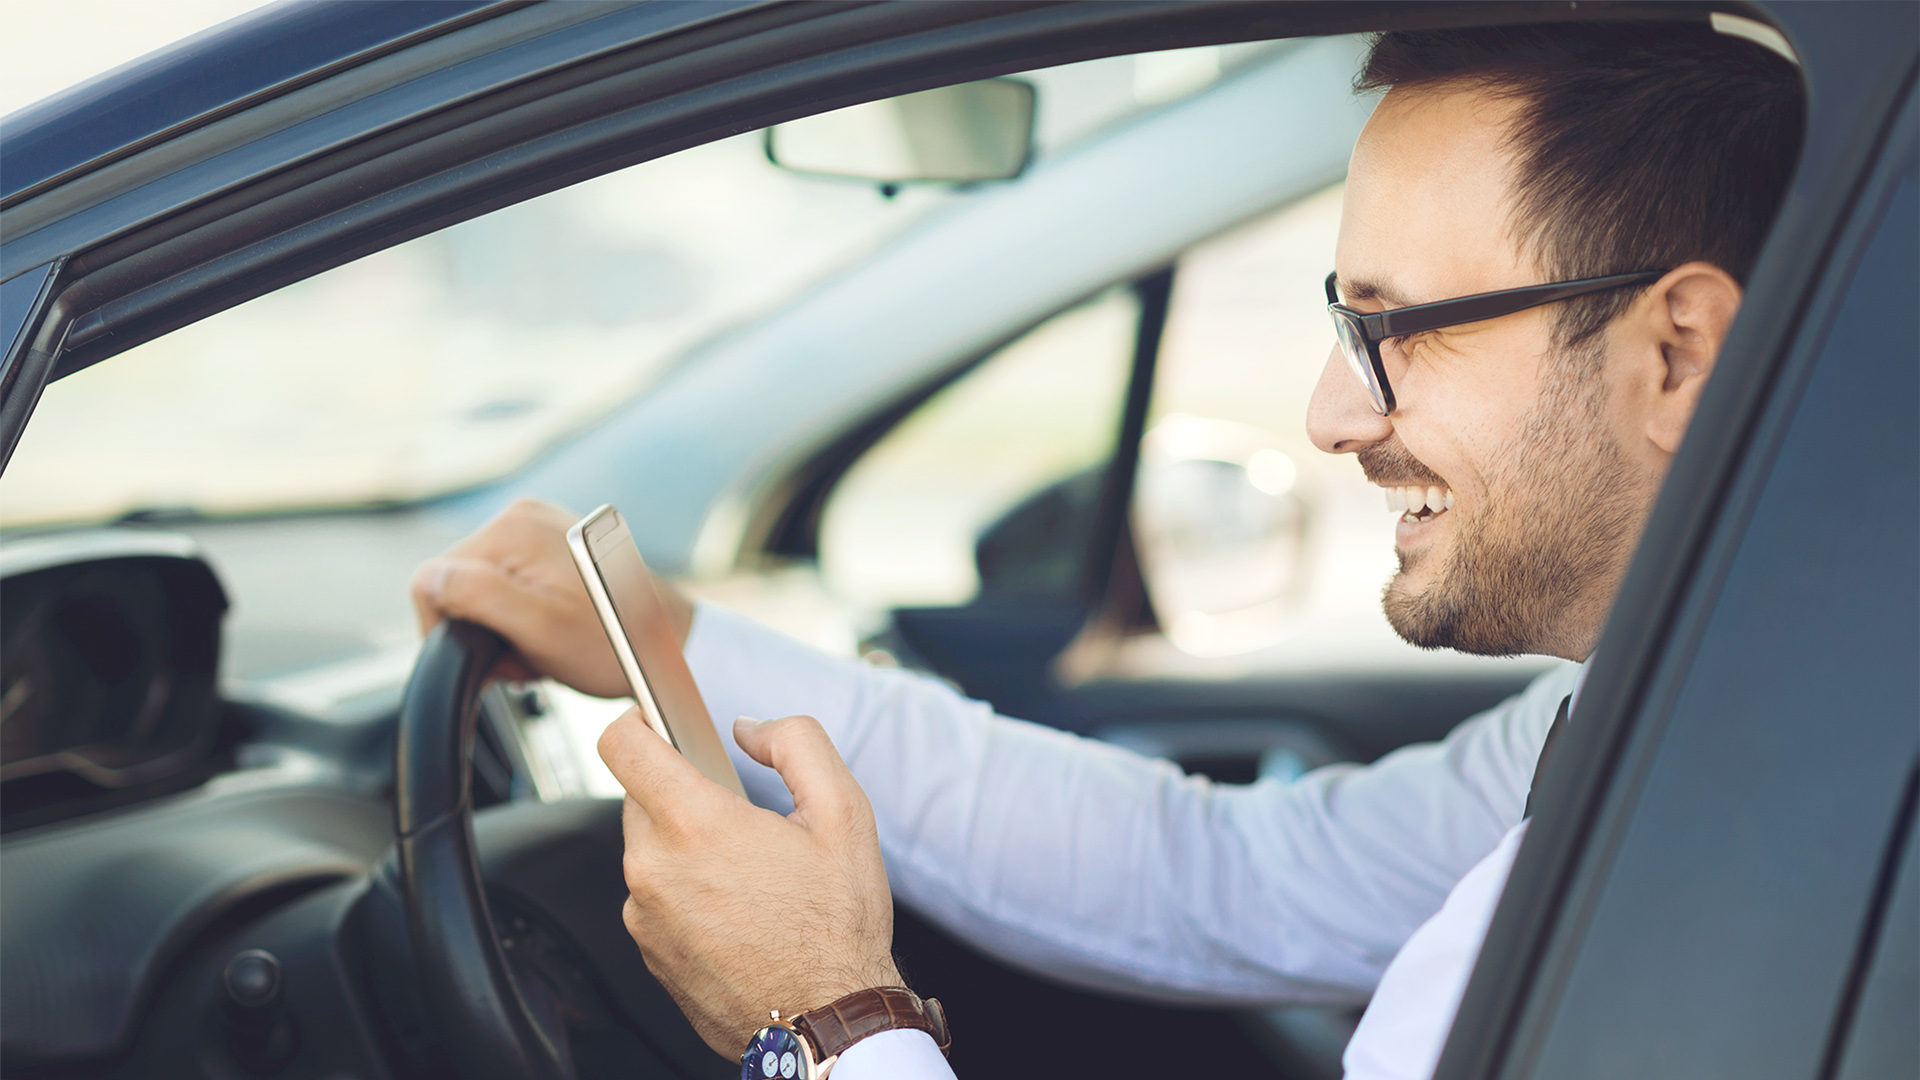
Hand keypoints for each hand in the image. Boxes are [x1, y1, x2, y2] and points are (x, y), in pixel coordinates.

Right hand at [409, 498, 693, 699]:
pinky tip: (548, 631)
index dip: (448, 628)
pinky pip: (509, 584)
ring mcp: (540, 527)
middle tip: (525, 653)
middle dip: (480, 627)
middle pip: (458, 581)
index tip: (491, 653)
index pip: (433, 579)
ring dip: (501, 624)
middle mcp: (522, 516)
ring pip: (482, 586)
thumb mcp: (539, 628)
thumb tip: (429, 580)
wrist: (669, 646)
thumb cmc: (614, 644)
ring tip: (541, 645)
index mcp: (511, 529)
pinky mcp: (554, 545)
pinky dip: (520, 614)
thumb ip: (477, 596)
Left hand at [598, 711, 900, 1058]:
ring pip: (648, 852)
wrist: (826, 1019)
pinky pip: (654, 900)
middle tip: (738, 817)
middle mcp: (655, 869)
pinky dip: (684, 894)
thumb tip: (751, 728)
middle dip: (681, 794)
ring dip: (684, 848)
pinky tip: (735, 912)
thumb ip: (796, 742)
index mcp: (695, 824)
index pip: (622, 745)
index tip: (652, 720)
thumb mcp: (844, 812)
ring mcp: (645, 916)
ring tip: (746, 875)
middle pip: (640, 798)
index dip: (635, 720)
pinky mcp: (648, 953)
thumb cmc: (837, 924)